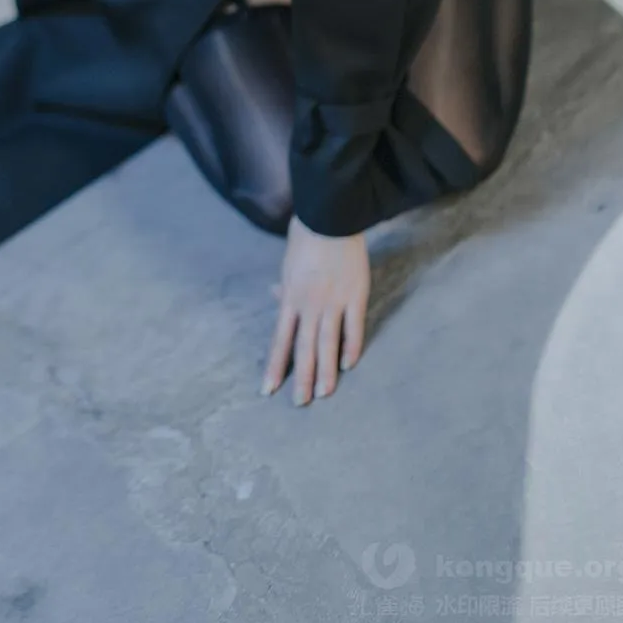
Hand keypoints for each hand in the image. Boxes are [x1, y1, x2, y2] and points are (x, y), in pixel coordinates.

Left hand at [262, 213, 369, 403]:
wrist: (329, 217)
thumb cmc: (306, 238)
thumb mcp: (287, 264)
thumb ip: (285, 286)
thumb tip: (274, 295)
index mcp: (290, 298)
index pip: (279, 340)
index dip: (274, 366)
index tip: (267, 390)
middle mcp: (309, 304)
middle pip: (303, 348)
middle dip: (300, 378)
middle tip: (300, 404)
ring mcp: (333, 301)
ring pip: (327, 344)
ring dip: (325, 371)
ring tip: (323, 395)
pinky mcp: (355, 295)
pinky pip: (353, 328)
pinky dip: (351, 347)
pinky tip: (348, 366)